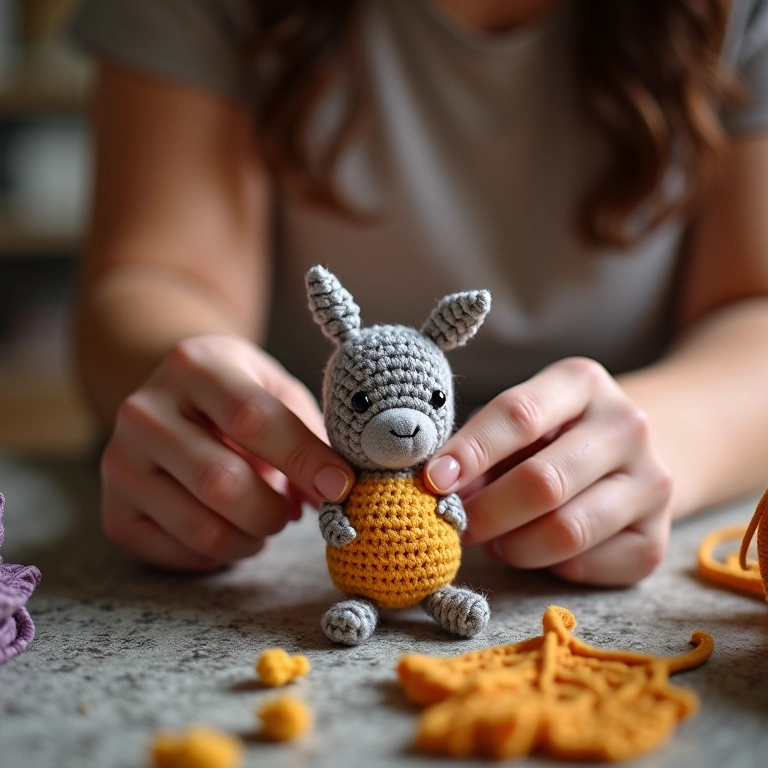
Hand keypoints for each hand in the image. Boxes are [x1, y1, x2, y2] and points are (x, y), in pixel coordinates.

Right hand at [100, 334, 352, 570]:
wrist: (170, 397)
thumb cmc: (239, 395)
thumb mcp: (277, 390)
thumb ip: (311, 433)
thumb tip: (338, 491)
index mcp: (195, 366)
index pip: (253, 419)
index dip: (304, 458)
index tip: (340, 486)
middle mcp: (145, 412)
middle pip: (222, 483)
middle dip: (274, 510)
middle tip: (291, 512)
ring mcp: (120, 463)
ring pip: (203, 529)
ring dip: (252, 538)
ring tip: (265, 520)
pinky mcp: (114, 511)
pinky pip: (181, 554)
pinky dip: (221, 554)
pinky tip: (228, 527)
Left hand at [423, 358, 672, 585]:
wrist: (630, 453)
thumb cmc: (553, 435)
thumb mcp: (521, 422)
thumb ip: (482, 448)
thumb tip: (436, 488)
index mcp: (582, 382)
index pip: (519, 415)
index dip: (471, 451)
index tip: (433, 480)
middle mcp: (626, 426)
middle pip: (543, 482)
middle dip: (486, 511)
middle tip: (456, 525)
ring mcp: (652, 482)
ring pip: (565, 532)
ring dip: (513, 546)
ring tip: (495, 541)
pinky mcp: (657, 537)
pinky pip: (586, 566)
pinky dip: (548, 566)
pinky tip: (536, 549)